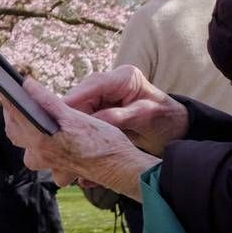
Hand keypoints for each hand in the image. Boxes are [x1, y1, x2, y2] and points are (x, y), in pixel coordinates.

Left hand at [2, 79, 158, 201]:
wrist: (122, 169)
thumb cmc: (104, 143)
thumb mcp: (75, 117)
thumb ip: (48, 102)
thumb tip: (27, 85)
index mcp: (40, 140)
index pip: (14, 114)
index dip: (7, 98)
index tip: (3, 86)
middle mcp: (41, 155)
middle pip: (15, 133)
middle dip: (13, 116)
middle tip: (17, 100)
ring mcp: (51, 165)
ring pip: (28, 150)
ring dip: (27, 134)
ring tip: (33, 118)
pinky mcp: (62, 170)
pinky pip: (46, 162)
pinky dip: (44, 150)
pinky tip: (53, 139)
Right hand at [62, 66, 189, 155]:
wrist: (176, 129)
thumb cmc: (166, 119)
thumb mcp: (146, 117)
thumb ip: (120, 117)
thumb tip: (93, 122)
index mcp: (123, 78)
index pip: (92, 86)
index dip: (72, 99)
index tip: (55, 115)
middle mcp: (109, 84)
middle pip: (79, 100)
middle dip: (68, 120)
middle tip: (55, 138)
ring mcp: (103, 98)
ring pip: (78, 113)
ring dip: (71, 131)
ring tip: (61, 150)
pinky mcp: (99, 111)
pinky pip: (84, 123)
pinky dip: (79, 137)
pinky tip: (74, 154)